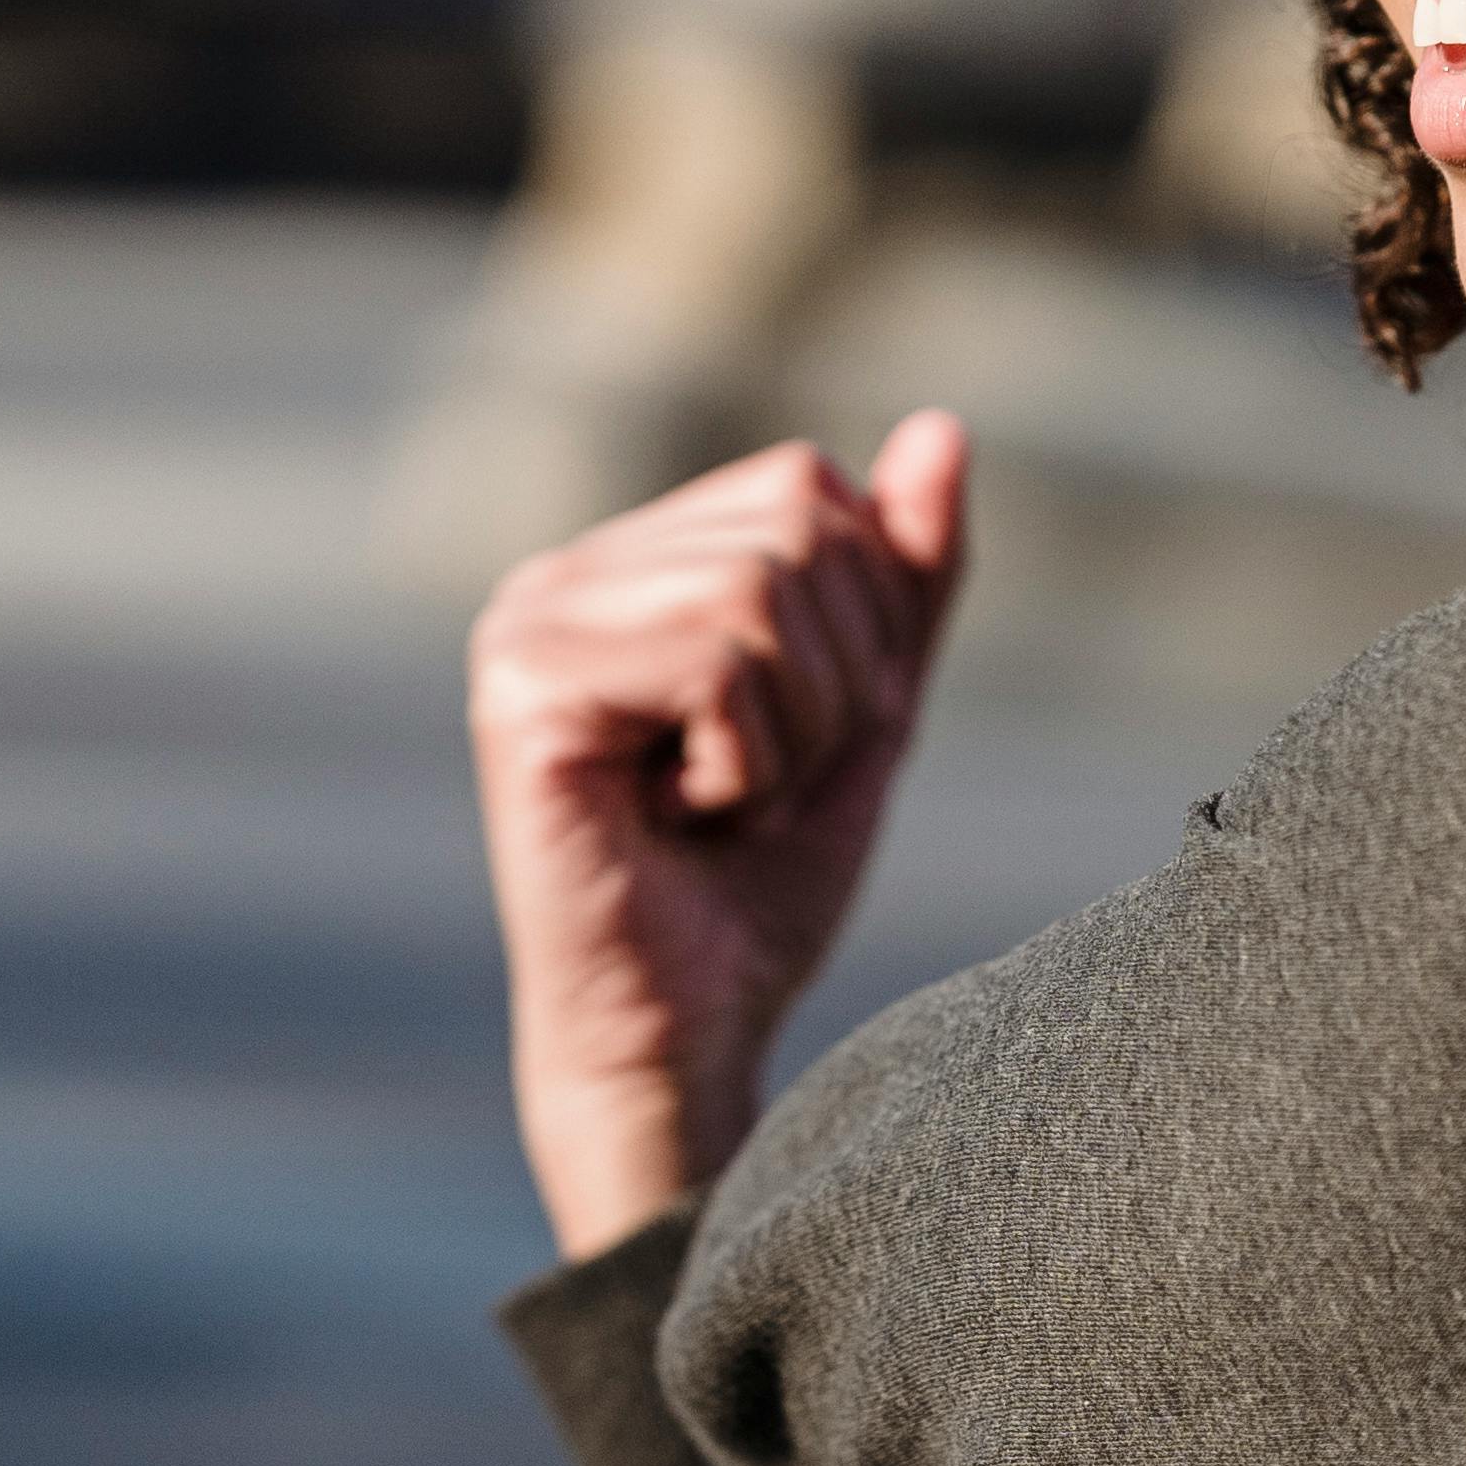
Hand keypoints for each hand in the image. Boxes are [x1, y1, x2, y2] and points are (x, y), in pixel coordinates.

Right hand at [469, 411, 968, 1261]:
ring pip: (761, 589)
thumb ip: (903, 578)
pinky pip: (715, 655)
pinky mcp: (523, 695)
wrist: (688, 1040)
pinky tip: (686, 818)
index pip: (804, 482)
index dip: (859, 618)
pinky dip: (748, 756)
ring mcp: (525, 629)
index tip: (798, 738)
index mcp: (623, 568)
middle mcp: (555, 579)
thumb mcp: (864, 713)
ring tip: (725, 805)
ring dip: (793, 729)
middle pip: (795, 525)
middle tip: (758, 787)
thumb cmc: (757, 892)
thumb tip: (943, 426)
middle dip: (832, 681)